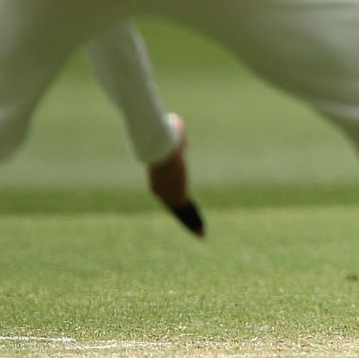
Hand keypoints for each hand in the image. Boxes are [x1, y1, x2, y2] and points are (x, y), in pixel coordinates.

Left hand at [146, 112, 202, 236]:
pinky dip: (195, 224)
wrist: (161, 147)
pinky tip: (201, 233)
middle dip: (184, 216)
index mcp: (157, 179)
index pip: (168, 193)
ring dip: (192, 223)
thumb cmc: (165, 138)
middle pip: (174, 206)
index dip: (177, 200)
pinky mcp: (177, 197)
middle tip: (193, 228)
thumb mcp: (171, 134)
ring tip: (201, 234)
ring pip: (181, 212)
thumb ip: (173, 132)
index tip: (182, 205)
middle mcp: (160, 190)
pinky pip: (187, 212)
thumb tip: (175, 122)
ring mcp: (168, 195)